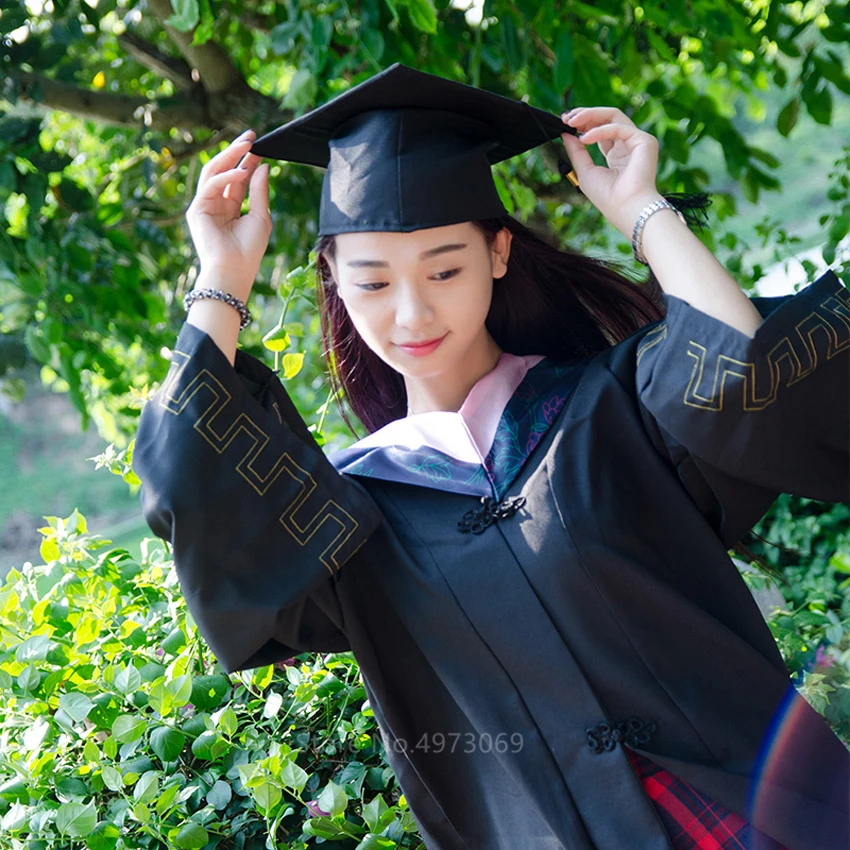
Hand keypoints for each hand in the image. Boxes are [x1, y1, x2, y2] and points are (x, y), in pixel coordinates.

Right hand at [185, 129, 271, 299]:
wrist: (234, 271)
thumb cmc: (249, 251)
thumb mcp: (261, 217)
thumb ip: (259, 191)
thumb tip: (263, 166)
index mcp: (230, 207)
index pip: (238, 178)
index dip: (248, 160)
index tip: (259, 144)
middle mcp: (215, 204)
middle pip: (224, 170)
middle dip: (236, 151)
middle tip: (251, 135)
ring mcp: (204, 206)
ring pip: (213, 172)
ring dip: (230, 156)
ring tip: (247, 144)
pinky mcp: (196, 210)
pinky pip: (210, 185)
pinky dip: (226, 176)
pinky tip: (242, 171)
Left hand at [560, 107, 663, 237]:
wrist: (625, 209)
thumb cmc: (608, 197)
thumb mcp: (585, 171)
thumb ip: (576, 151)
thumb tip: (565, 133)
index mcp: (617, 154)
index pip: (600, 130)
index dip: (583, 123)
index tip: (564, 122)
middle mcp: (628, 145)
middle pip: (607, 118)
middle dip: (585, 115)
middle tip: (566, 118)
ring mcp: (638, 141)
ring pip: (614, 115)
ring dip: (590, 115)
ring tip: (571, 121)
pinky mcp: (644, 141)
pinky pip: (618, 127)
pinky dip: (599, 130)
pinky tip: (584, 138)